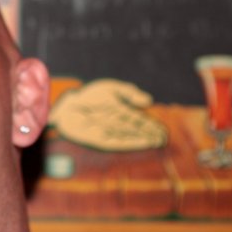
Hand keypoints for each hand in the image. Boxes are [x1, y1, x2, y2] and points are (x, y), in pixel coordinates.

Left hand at [47, 78, 167, 150]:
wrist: (68, 105)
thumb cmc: (90, 96)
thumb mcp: (111, 88)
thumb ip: (129, 92)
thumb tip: (148, 101)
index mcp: (122, 111)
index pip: (140, 119)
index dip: (152, 125)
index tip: (163, 130)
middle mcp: (118, 123)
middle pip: (137, 130)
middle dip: (150, 133)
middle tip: (164, 138)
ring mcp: (110, 132)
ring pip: (131, 136)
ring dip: (144, 139)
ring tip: (157, 141)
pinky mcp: (101, 140)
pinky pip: (119, 142)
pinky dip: (131, 143)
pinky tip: (142, 143)